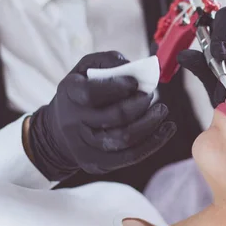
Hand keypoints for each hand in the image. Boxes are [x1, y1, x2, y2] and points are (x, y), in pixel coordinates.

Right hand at [26, 51, 176, 180]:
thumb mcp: (85, 69)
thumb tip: (132, 65)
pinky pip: (130, 156)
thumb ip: (107, 61)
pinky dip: (153, 142)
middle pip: (114, 116)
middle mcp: (73, 123)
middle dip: (140, 104)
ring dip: (150, 123)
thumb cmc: (80, 92)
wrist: (58, 132)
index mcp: (69, 94)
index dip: (119, 86)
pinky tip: (167, 129)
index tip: (136, 82)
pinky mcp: (96, 164)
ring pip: (124, 139)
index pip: (93, 92)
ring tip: (161, 110)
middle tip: (151, 95)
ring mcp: (84, 147)